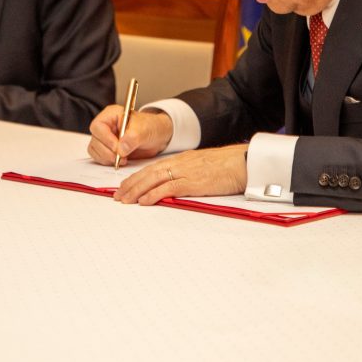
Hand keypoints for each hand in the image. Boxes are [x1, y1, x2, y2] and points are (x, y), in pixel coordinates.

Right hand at [87, 107, 172, 165]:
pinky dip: (107, 162)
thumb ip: (133, 138)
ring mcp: (105, 138)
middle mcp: (105, 126)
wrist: (156, 136)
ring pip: (95, 150)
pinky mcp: (107, 149)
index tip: (117, 148)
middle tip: (122, 157)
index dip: (105, 139)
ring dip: (107, 158)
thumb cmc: (150, 127)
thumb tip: (120, 149)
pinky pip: (99, 157)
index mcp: (111, 115)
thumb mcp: (144, 130)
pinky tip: (121, 161)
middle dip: (107, 152)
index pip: (98, 126)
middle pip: (95, 140)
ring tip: (123, 160)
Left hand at [113, 144, 248, 204]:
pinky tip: (144, 201)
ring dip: (136, 190)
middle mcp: (180, 163)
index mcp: (182, 160)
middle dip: (131, 184)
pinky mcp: (193, 182)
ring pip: (153, 179)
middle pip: (148, 173)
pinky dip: (153, 194)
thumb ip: (190, 173)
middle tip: (117, 196)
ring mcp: (186, 172)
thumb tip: (178, 186)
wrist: (244, 162)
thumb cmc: (229, 166)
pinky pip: (168, 188)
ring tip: (125, 200)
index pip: (153, 168)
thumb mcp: (204, 167)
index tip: (125, 186)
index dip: (137, 177)